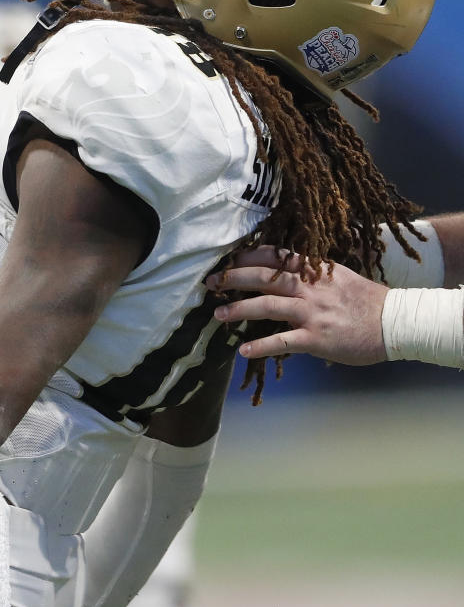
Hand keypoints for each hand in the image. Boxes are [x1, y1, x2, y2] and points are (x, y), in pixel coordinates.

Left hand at [206, 247, 388, 365]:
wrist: (394, 323)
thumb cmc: (365, 300)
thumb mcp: (336, 276)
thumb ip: (310, 273)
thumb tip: (282, 272)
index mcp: (314, 270)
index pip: (275, 256)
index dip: (248, 256)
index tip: (228, 259)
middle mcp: (310, 287)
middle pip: (264, 277)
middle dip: (234, 278)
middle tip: (211, 283)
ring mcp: (312, 312)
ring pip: (267, 306)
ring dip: (239, 309)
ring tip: (218, 314)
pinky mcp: (316, 337)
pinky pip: (283, 341)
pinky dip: (261, 346)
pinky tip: (243, 350)